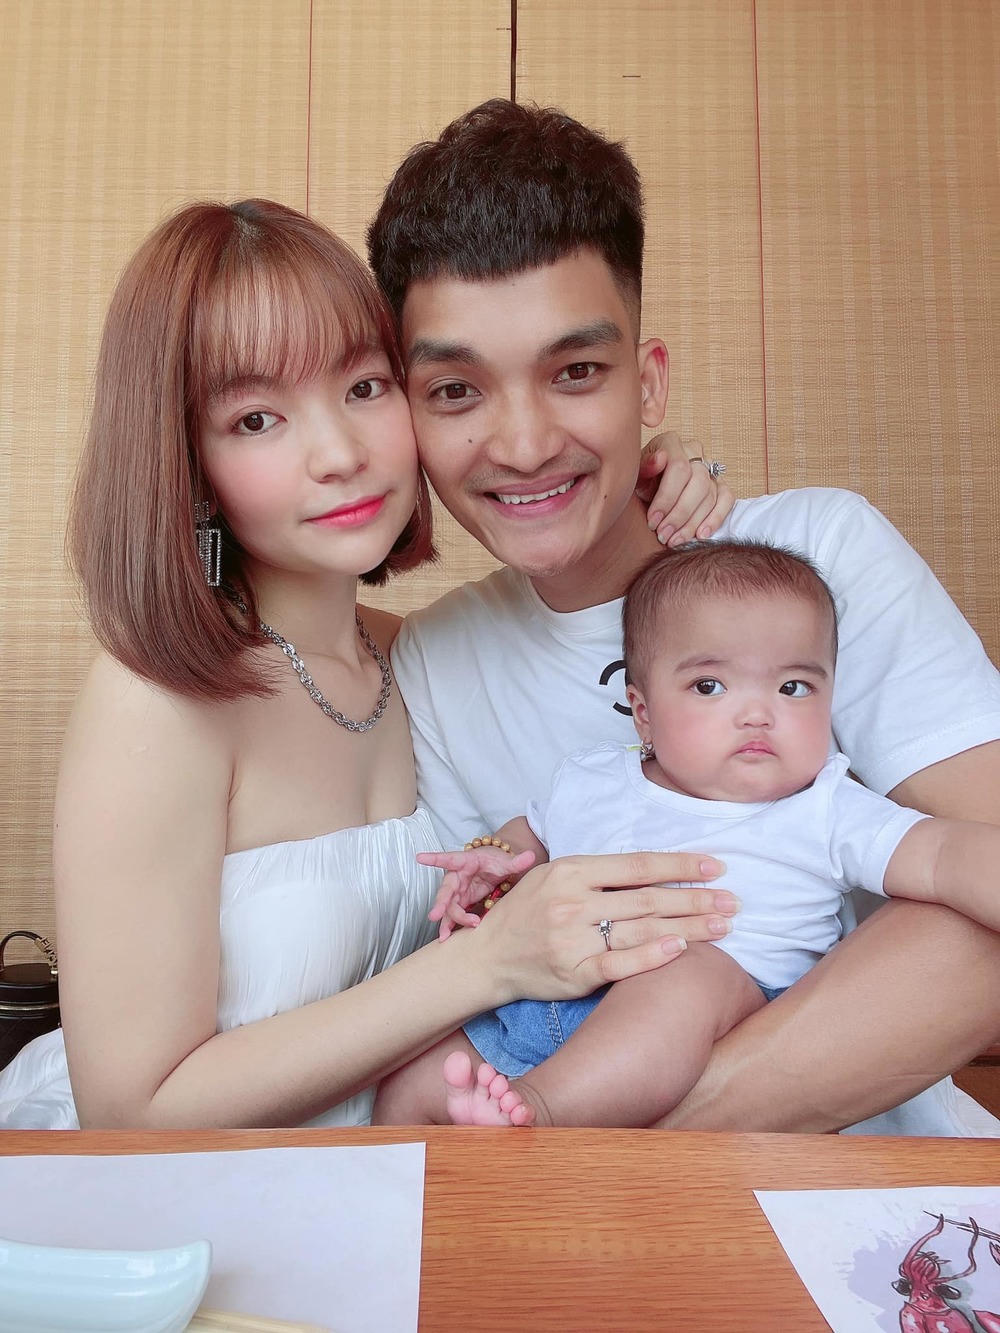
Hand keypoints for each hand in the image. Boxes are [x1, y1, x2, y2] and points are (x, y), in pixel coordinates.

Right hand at [418, 847, 537, 938]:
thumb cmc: (496, 860)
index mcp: (466, 862)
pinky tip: (446, 938)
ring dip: (447, 920)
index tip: (420, 857)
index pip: (449, 858)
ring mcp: (458, 891)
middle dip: (441, 903)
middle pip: (447, 890)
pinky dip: (449, 926)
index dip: (435, 858)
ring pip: (448, 907)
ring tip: (445, 935)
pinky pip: (452, 916)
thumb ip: (516, 861)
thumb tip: (531, 856)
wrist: (497, 869)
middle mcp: (457, 877)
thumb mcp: (506, 860)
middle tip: (436, 915)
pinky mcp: (461, 903)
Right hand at [470, 850, 740, 1004]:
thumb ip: (598, 872)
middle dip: (696, 899)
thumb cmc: (527, 912)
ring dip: (689, 928)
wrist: (488, 956)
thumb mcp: (554, 875)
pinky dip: (651, 957)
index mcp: (572, 870)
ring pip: (642, 930)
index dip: (681, 865)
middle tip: (733, 901)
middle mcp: (574, 901)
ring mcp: (573, 938)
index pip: (638, 865)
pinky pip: (619, 964)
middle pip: (648, 898)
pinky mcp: (573, 973)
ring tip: (723, 926)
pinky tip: (681, 951)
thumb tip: (654, 867)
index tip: (716, 866)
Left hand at [636, 431, 733, 546]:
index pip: (679, 467)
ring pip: (710, 494)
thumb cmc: (640, 482)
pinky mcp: (720, 485)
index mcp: (670, 442)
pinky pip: (726, 500)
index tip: (652, 521)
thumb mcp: (634, 477)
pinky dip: (715, 519)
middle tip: (663, 535)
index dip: (667, 498)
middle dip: (679, 514)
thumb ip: (644, 468)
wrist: (648, 489)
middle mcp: (694, 451)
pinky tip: (700, 535)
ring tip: (675, 540)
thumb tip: (660, 459)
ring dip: (692, 522)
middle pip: (698, 482)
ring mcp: (709, 468)